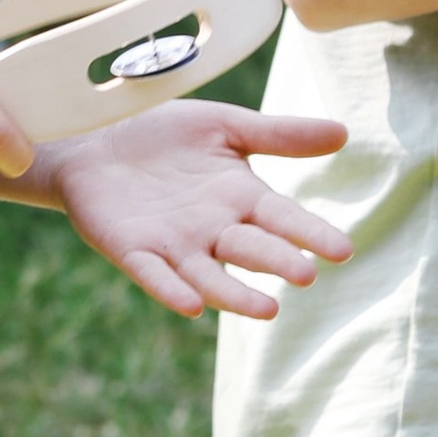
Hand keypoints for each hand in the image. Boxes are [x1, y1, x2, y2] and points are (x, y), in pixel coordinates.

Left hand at [38, 103, 350, 321]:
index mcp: (240, 198)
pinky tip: (191, 306)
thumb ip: (279, 134)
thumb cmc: (162, 133)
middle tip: (306, 276)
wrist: (93, 135)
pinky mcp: (133, 250)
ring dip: (236, 295)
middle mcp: (213, 229)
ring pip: (211, 276)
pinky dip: (171, 290)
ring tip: (267, 311)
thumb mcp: (224, 126)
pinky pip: (154, 275)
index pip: (284, 218)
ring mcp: (173, 245)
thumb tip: (345, 133)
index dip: (310, 233)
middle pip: (252, 248)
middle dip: (277, 261)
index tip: (343, 250)